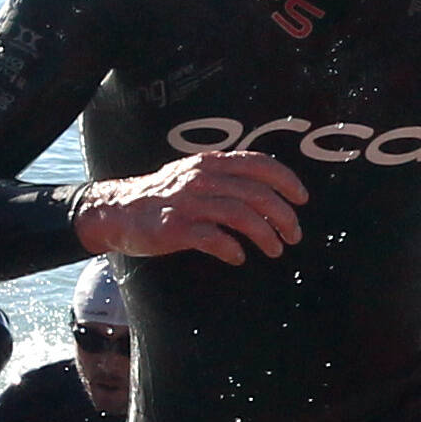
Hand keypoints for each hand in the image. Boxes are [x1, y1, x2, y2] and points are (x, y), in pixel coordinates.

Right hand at [76, 150, 309, 264]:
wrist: (118, 211)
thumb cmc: (164, 197)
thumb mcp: (195, 175)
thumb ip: (226, 178)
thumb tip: (267, 191)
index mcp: (211, 163)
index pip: (259, 164)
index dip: (286, 180)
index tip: (302, 199)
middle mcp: (202, 178)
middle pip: (256, 193)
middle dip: (283, 216)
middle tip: (293, 235)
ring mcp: (188, 203)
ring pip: (240, 214)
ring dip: (265, 235)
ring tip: (274, 249)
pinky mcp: (175, 227)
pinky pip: (212, 238)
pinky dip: (231, 248)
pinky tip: (239, 257)